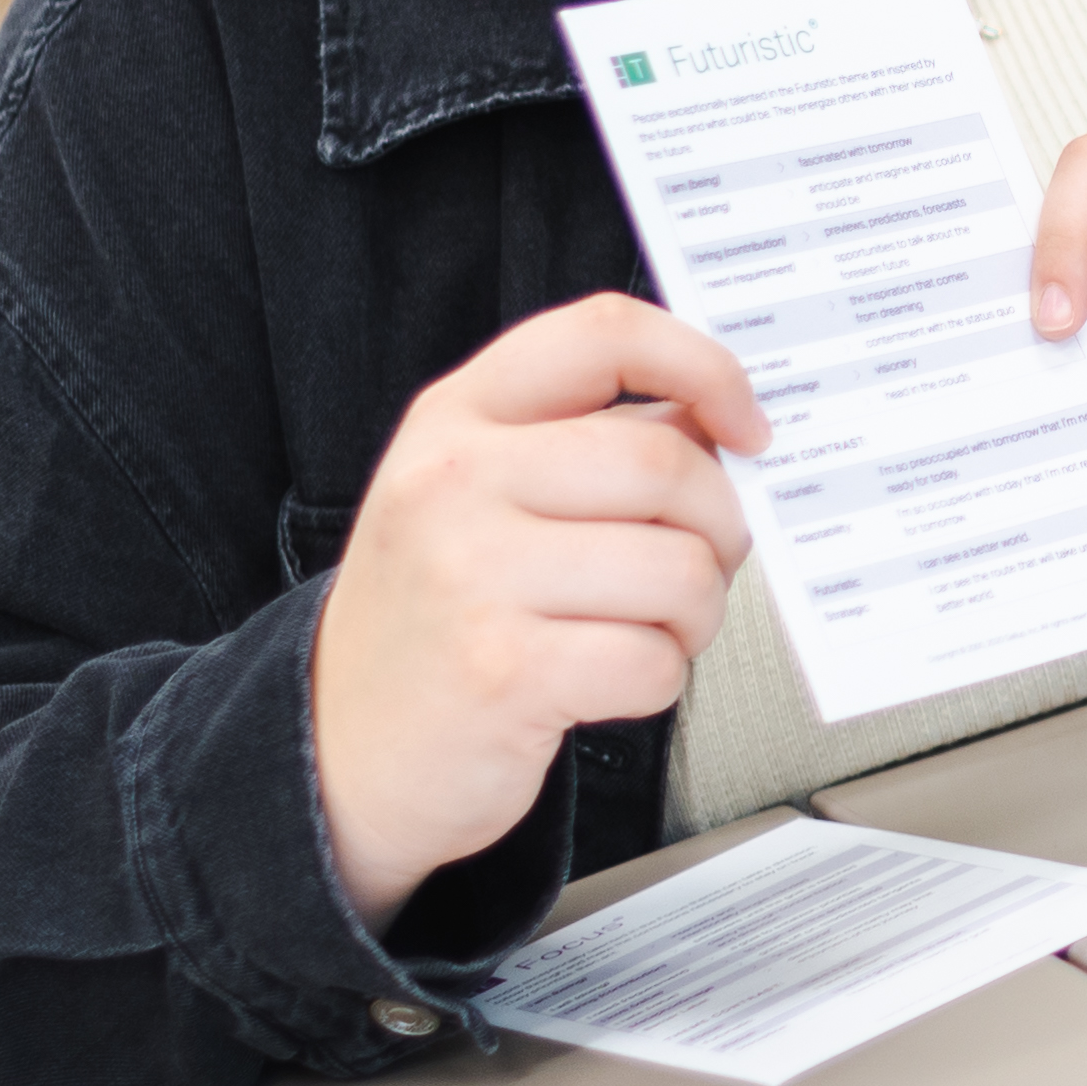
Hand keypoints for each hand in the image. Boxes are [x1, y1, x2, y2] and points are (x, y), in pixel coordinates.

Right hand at [308, 296, 766, 925]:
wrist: (338, 751)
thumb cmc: (435, 618)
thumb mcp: (477, 496)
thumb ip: (584, 442)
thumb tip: (720, 424)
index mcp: (456, 417)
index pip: (603, 334)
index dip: (703, 365)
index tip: (747, 424)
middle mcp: (455, 481)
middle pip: (667, 463)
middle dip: (720, 526)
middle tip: (704, 562)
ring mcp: (473, 574)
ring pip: (678, 568)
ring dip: (695, 614)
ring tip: (649, 629)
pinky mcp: (505, 672)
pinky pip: (653, 659)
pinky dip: (658, 679)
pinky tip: (607, 681)